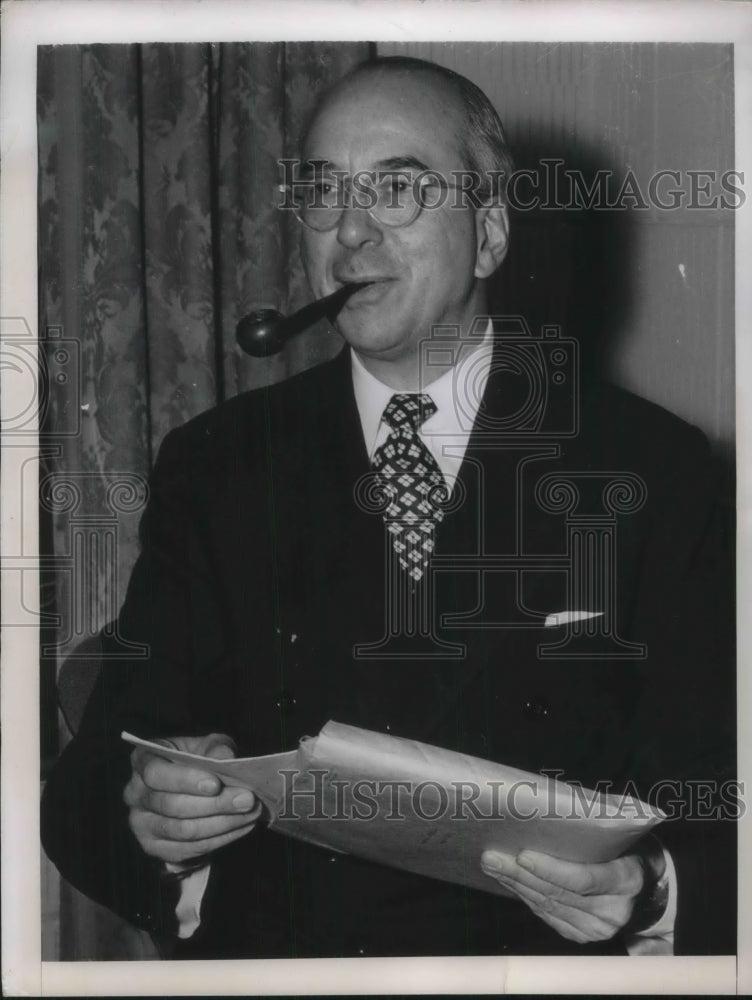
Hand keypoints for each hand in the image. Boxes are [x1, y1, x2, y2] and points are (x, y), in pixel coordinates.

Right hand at [124, 733, 261, 864]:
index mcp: (142, 761)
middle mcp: (134, 794)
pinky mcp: (154, 848)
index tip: (216, 784)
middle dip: (215, 804)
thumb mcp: (208, 745)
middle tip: (247, 799)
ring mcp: (141, 824)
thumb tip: (224, 758)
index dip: (185, 780)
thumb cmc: (198, 759)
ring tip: (250, 813)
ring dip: (222, 824)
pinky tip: (241, 827)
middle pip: (172, 806)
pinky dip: (219, 839)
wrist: (191, 787)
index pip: (156, 774)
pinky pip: (188, 849)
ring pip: (182, 831)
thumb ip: (216, 748)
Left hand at [480, 848, 659, 943]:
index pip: (583, 879)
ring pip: (548, 905)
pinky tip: (509, 882)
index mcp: (626, 881)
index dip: (551, 869)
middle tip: (492, 858)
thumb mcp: (619, 837)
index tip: (523, 855)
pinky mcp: (581, 936)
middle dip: (520, 875)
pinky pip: (547, 915)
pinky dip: (525, 897)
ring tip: (493, 866)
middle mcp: (612, 912)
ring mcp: (596, 929)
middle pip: (558, 893)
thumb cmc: (626, 850)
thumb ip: (592, 832)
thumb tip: (544, 813)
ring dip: (516, 885)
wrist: (645, 887)